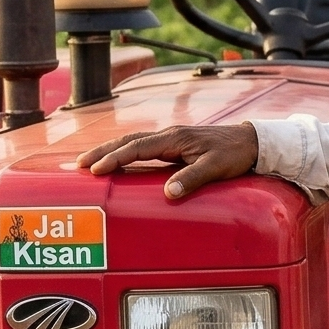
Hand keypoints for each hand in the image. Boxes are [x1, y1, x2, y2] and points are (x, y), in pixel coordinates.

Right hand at [80, 124, 258, 200]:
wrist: (250, 141)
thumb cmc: (234, 154)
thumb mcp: (215, 167)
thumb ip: (192, 179)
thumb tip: (168, 192)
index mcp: (174, 138)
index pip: (136, 147)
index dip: (114, 158)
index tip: (95, 169)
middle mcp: (168, 135)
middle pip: (127, 141)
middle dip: (101, 152)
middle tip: (77, 164)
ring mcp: (170, 139)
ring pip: (132, 142)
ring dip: (109, 151)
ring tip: (88, 162)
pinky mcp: (174, 144)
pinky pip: (142, 146)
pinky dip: (124, 152)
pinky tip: (116, 161)